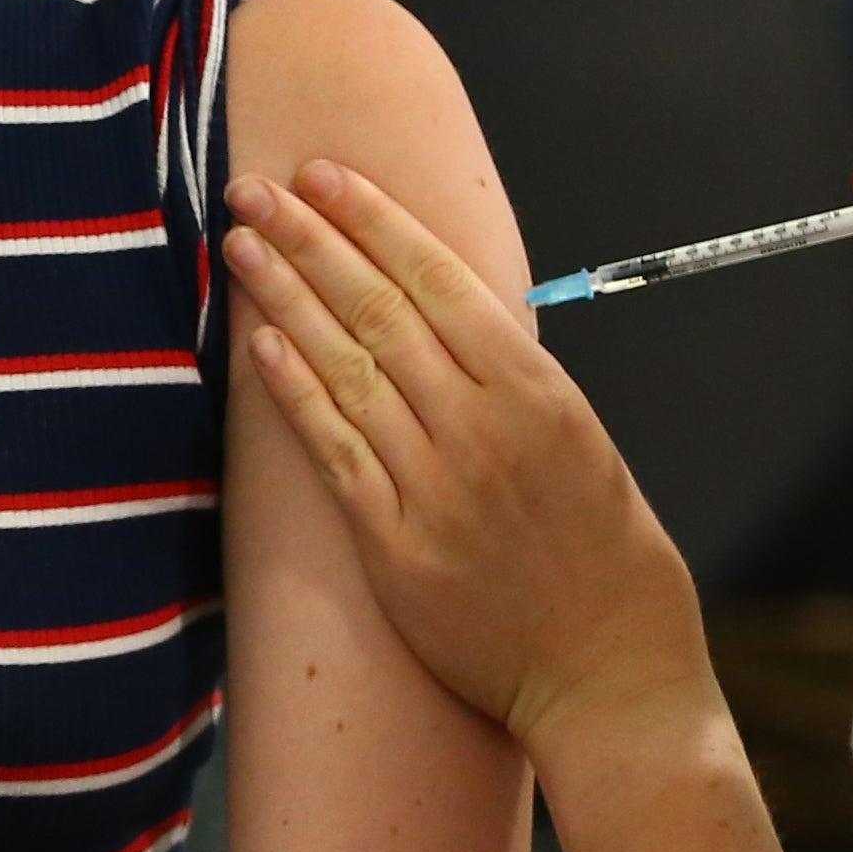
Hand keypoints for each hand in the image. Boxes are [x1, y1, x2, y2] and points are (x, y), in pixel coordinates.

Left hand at [223, 162, 712, 757]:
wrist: (611, 676)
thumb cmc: (608, 557)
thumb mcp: (582, 442)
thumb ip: (512, 383)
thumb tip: (446, 319)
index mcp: (536, 392)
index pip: (439, 279)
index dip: (374, 220)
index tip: (325, 174)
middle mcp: (482, 428)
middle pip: (379, 310)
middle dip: (311, 239)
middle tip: (253, 189)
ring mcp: (435, 488)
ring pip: (345, 369)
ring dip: (285, 299)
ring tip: (241, 247)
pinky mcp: (396, 548)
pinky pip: (334, 453)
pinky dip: (294, 393)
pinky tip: (260, 344)